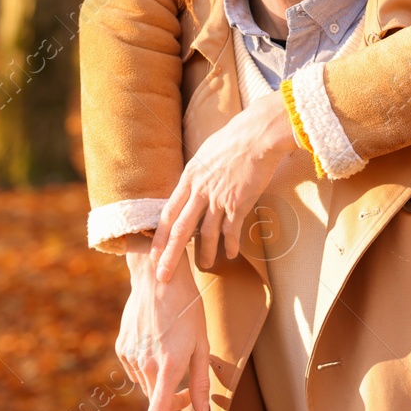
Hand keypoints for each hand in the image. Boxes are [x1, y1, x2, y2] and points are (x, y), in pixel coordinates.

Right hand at [117, 236, 209, 410]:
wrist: (157, 278)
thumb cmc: (189, 309)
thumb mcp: (203, 344)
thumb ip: (202, 381)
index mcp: (168, 366)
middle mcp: (145, 365)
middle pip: (158, 399)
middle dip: (174, 400)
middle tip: (191, 385)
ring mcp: (130, 356)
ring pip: (147, 384)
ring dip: (161, 382)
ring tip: (175, 353)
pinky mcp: (122, 347)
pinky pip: (136, 369)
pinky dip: (148, 367)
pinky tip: (158, 343)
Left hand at [152, 89, 296, 278]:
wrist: (257, 135)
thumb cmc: (235, 138)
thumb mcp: (206, 153)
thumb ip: (199, 172)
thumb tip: (194, 182)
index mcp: (189, 178)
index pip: (168, 212)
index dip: (159, 236)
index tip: (153, 252)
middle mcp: (200, 191)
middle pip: (180, 229)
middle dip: (170, 256)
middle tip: (163, 276)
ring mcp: (219, 198)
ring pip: (206, 234)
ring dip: (205, 253)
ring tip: (205, 267)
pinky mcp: (239, 203)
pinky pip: (231, 230)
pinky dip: (230, 244)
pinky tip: (231, 254)